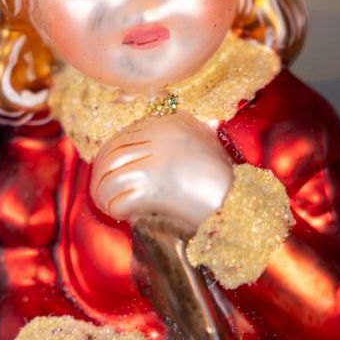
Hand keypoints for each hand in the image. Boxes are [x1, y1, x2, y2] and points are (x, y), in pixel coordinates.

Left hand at [89, 112, 233, 233]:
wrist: (240, 201)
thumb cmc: (220, 177)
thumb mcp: (200, 142)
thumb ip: (171, 136)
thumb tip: (138, 138)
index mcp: (168, 124)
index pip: (121, 137)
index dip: (107, 156)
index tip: (104, 171)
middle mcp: (158, 139)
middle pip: (110, 157)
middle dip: (100, 176)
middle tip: (99, 192)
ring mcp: (153, 163)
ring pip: (109, 178)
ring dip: (103, 195)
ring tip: (107, 205)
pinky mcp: (153, 189)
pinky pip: (119, 199)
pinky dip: (114, 208)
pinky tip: (120, 214)